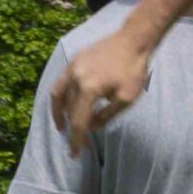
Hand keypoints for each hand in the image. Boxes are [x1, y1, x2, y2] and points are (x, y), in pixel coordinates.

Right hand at [51, 29, 152, 154]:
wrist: (134, 39)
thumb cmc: (134, 69)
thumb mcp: (126, 98)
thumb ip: (106, 116)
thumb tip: (92, 127)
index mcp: (89, 89)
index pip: (79, 121)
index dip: (77, 140)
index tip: (76, 154)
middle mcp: (75, 78)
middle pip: (68, 109)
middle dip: (72, 127)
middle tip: (79, 140)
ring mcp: (72, 66)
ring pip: (58, 95)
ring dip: (59, 113)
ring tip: (62, 126)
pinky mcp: (74, 60)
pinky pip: (61, 82)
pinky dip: (60, 96)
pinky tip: (66, 103)